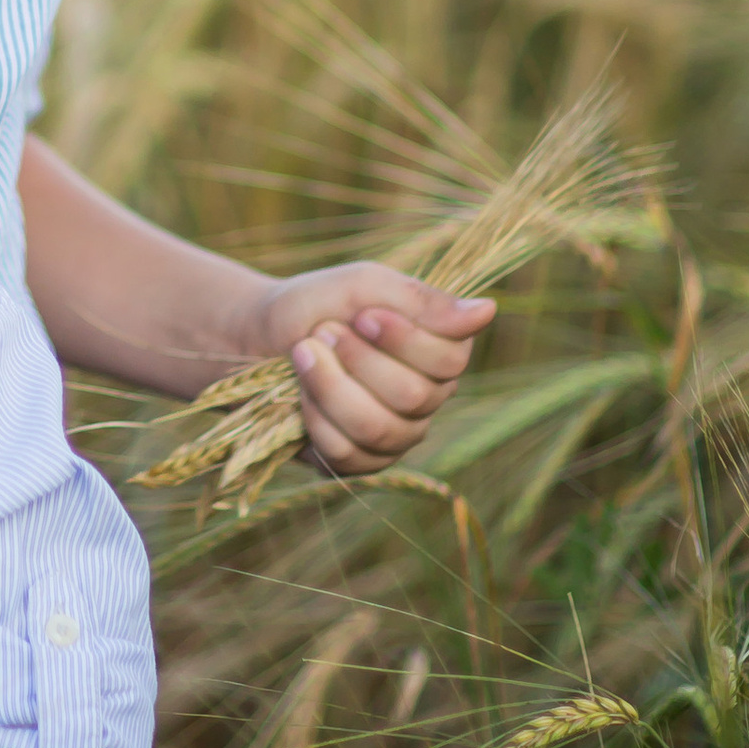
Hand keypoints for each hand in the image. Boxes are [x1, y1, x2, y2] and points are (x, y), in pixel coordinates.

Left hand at [249, 264, 495, 475]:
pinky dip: (313, 415)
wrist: (259, 337)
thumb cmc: (319, 305)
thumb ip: (421, 299)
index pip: (449, 361)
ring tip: (303, 353)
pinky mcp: (359, 462)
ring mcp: (395, 435)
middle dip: (357, 359)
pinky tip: (300, 392)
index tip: (362, 314)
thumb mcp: (364, 285)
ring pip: (377, 426)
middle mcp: (427, 400)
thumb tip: (488, 310)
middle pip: (412, 395)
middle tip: (323, 331)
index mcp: (439, 353)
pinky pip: (345, 451)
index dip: (404, 339)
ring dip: (330, 384)